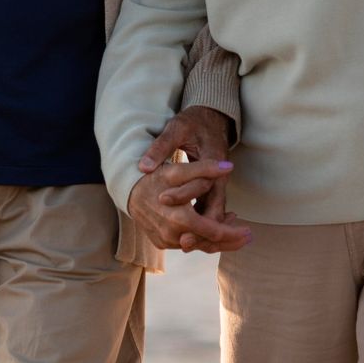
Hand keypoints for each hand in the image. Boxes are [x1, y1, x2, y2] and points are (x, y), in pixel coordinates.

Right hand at [128, 159, 250, 253]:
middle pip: (208, 244)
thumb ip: (204, 168)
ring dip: (216, 239)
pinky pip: (186, 244)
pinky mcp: (161, 242)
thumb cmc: (154, 178)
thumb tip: (229, 167)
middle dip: (229, 240)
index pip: (213, 232)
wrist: (127, 189)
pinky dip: (200, 238)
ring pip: (197, 246)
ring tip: (232, 229)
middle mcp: (172, 235)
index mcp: (179, 219)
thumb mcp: (177, 170)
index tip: (249, 231)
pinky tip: (211, 227)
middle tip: (247, 236)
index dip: (233, 233)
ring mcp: (165, 241)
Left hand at [136, 105, 243, 252]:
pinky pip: (210, 209)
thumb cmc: (194, 122)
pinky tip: (188, 233)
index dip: (187, 198)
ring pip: (214, 212)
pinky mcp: (213, 187)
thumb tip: (143, 167)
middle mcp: (220, 176)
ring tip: (183, 244)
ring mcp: (218, 183)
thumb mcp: (177, 128)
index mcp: (215, 161)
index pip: (205, 187)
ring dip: (202, 229)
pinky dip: (202, 222)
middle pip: (215, 209)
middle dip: (201, 227)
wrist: (212, 118)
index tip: (167, 206)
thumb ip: (161, 147)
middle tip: (182, 242)